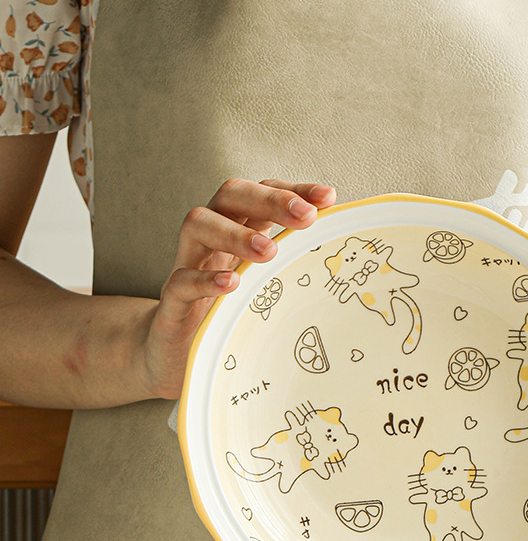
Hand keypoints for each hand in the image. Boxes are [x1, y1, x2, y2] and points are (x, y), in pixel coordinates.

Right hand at [136, 179, 335, 398]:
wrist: (177, 350)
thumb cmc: (229, 312)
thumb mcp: (266, 285)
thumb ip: (292, 265)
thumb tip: (342, 256)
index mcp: (238, 228)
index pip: (263, 192)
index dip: (293, 190)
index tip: (328, 197)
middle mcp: (211, 236)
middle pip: (231, 195)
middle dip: (269, 200)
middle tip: (305, 217)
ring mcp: (188, 263)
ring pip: (198, 224)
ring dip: (235, 233)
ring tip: (269, 251)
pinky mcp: (172, 299)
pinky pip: (181, 279)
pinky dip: (205, 278)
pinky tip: (231, 284)